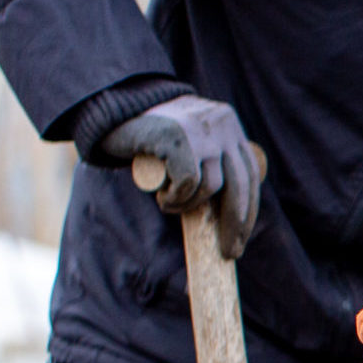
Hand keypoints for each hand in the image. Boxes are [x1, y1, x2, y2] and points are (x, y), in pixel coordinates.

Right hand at [101, 94, 261, 248]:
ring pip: (212, 187)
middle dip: (236, 224)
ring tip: (170, 204)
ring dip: (190, 206)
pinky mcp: (179, 136)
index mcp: (229, 125)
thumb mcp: (191, 146)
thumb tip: (232, 216)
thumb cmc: (152, 138)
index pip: (250, 173)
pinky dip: (176, 198)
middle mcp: (222, 123)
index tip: (241, 238)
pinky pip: (188, 182)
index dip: (249, 209)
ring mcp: (202, 129)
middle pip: (241, 184)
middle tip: (229, 252)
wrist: (113, 110)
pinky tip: (162, 195)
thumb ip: (211, 166)